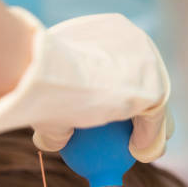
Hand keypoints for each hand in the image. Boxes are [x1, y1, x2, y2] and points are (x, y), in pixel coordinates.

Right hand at [0, 9, 172, 162]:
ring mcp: (146, 60)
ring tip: (140, 150)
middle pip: (143, 79)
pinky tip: (140, 154)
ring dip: (149, 126)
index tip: (112, 116)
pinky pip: (154, 120)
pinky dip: (148, 140)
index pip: (118, 66)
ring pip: (155, 98)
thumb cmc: (32, 82)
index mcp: (103, 32)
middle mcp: (129, 38)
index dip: (119, 92)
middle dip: (141, 107)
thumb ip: (57, 110)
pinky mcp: (154, 86)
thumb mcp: (44, 96)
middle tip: (132, 135)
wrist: (36, 73)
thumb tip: (51, 139)